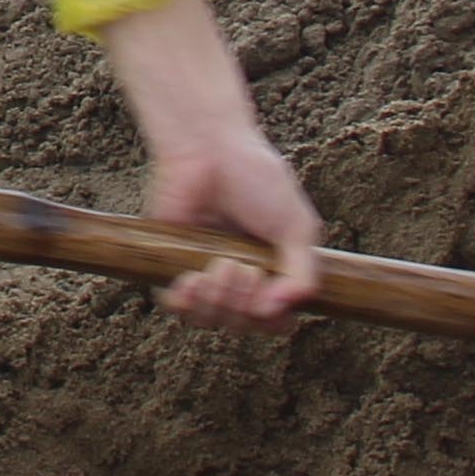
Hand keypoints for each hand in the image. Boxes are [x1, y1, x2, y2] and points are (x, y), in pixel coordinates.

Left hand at [97, 0, 322, 330]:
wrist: (210, 151)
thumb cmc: (256, 180)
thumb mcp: (296, 227)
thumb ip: (303, 273)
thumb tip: (279, 312)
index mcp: (272, 272)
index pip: (273, 323)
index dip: (272, 322)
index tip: (271, 300)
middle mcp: (239, 279)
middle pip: (241, 324)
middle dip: (243, 303)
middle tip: (242, 266)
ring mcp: (204, 273)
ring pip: (209, 319)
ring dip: (218, 300)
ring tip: (220, 265)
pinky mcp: (171, 264)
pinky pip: (176, 307)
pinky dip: (185, 302)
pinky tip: (192, 278)